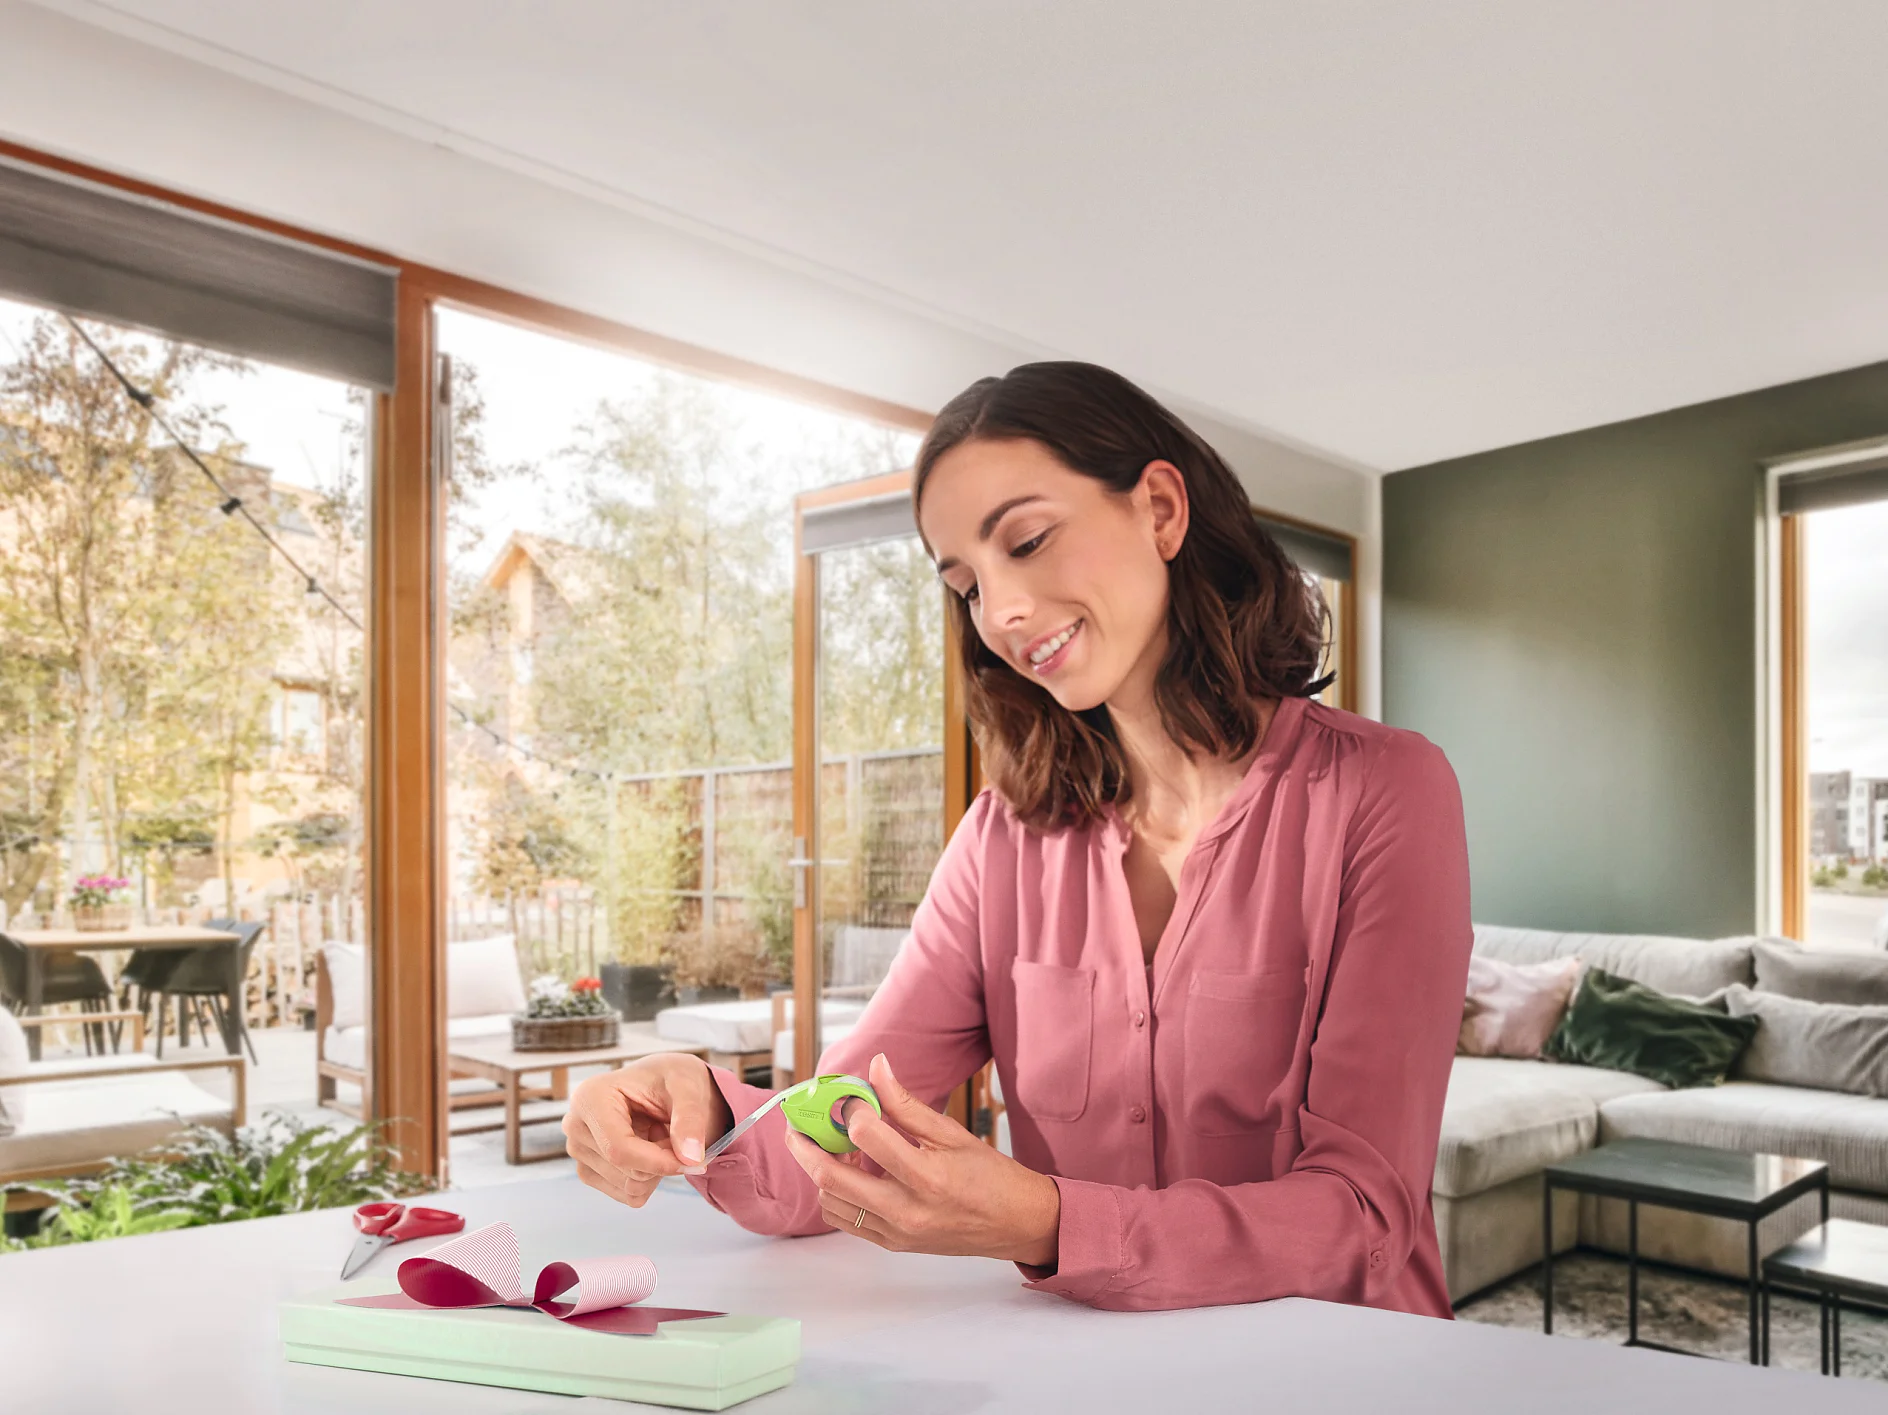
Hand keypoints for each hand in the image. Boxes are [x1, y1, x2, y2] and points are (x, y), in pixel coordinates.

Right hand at [563, 1053, 732, 1208]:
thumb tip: (691, 1158)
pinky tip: (650, 1150)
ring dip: (657, 1170)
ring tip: (660, 1136)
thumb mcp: (689, 1086)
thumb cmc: (672, 1079)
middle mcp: (575, 1125)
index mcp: (590, 1097)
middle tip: (673, 1132)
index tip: (692, 1160)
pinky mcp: (589, 1171)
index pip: (618, 1150)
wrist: (666, 1086)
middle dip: (662, 1161)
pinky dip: (650, 1179)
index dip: (658, 1162)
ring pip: (629, 1187)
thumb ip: (690, 1119)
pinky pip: (629, 1195)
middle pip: (625, 1171)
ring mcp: (579, 1151)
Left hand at [785, 1053, 1059, 1266]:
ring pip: (831, 1202)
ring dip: (821, 1171)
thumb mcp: (952, 1132)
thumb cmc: (990, 1175)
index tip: (850, 1096)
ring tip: (832, 1148)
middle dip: (806, 1147)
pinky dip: (836, 1195)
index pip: (867, 1137)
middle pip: (831, 1178)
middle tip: (798, 1125)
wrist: (1015, 1223)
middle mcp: (906, 1210)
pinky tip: (850, 1173)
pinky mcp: (892, 1243)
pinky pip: (846, 1221)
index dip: (851, 1109)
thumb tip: (876, 1068)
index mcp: (926, 1176)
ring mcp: (896, 1232)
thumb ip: (906, 1104)